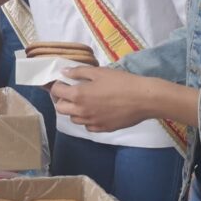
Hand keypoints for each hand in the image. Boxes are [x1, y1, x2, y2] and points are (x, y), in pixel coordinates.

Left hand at [50, 67, 196, 132]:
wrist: (144, 99)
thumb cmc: (121, 82)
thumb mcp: (98, 72)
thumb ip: (78, 72)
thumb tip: (64, 72)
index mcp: (78, 95)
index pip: (56, 92)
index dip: (57, 86)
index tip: (63, 82)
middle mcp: (81, 111)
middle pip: (61, 108)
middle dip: (62, 99)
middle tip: (71, 92)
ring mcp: (92, 122)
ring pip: (73, 119)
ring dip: (74, 110)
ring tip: (84, 101)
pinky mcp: (103, 129)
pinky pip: (88, 126)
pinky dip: (87, 119)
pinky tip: (96, 111)